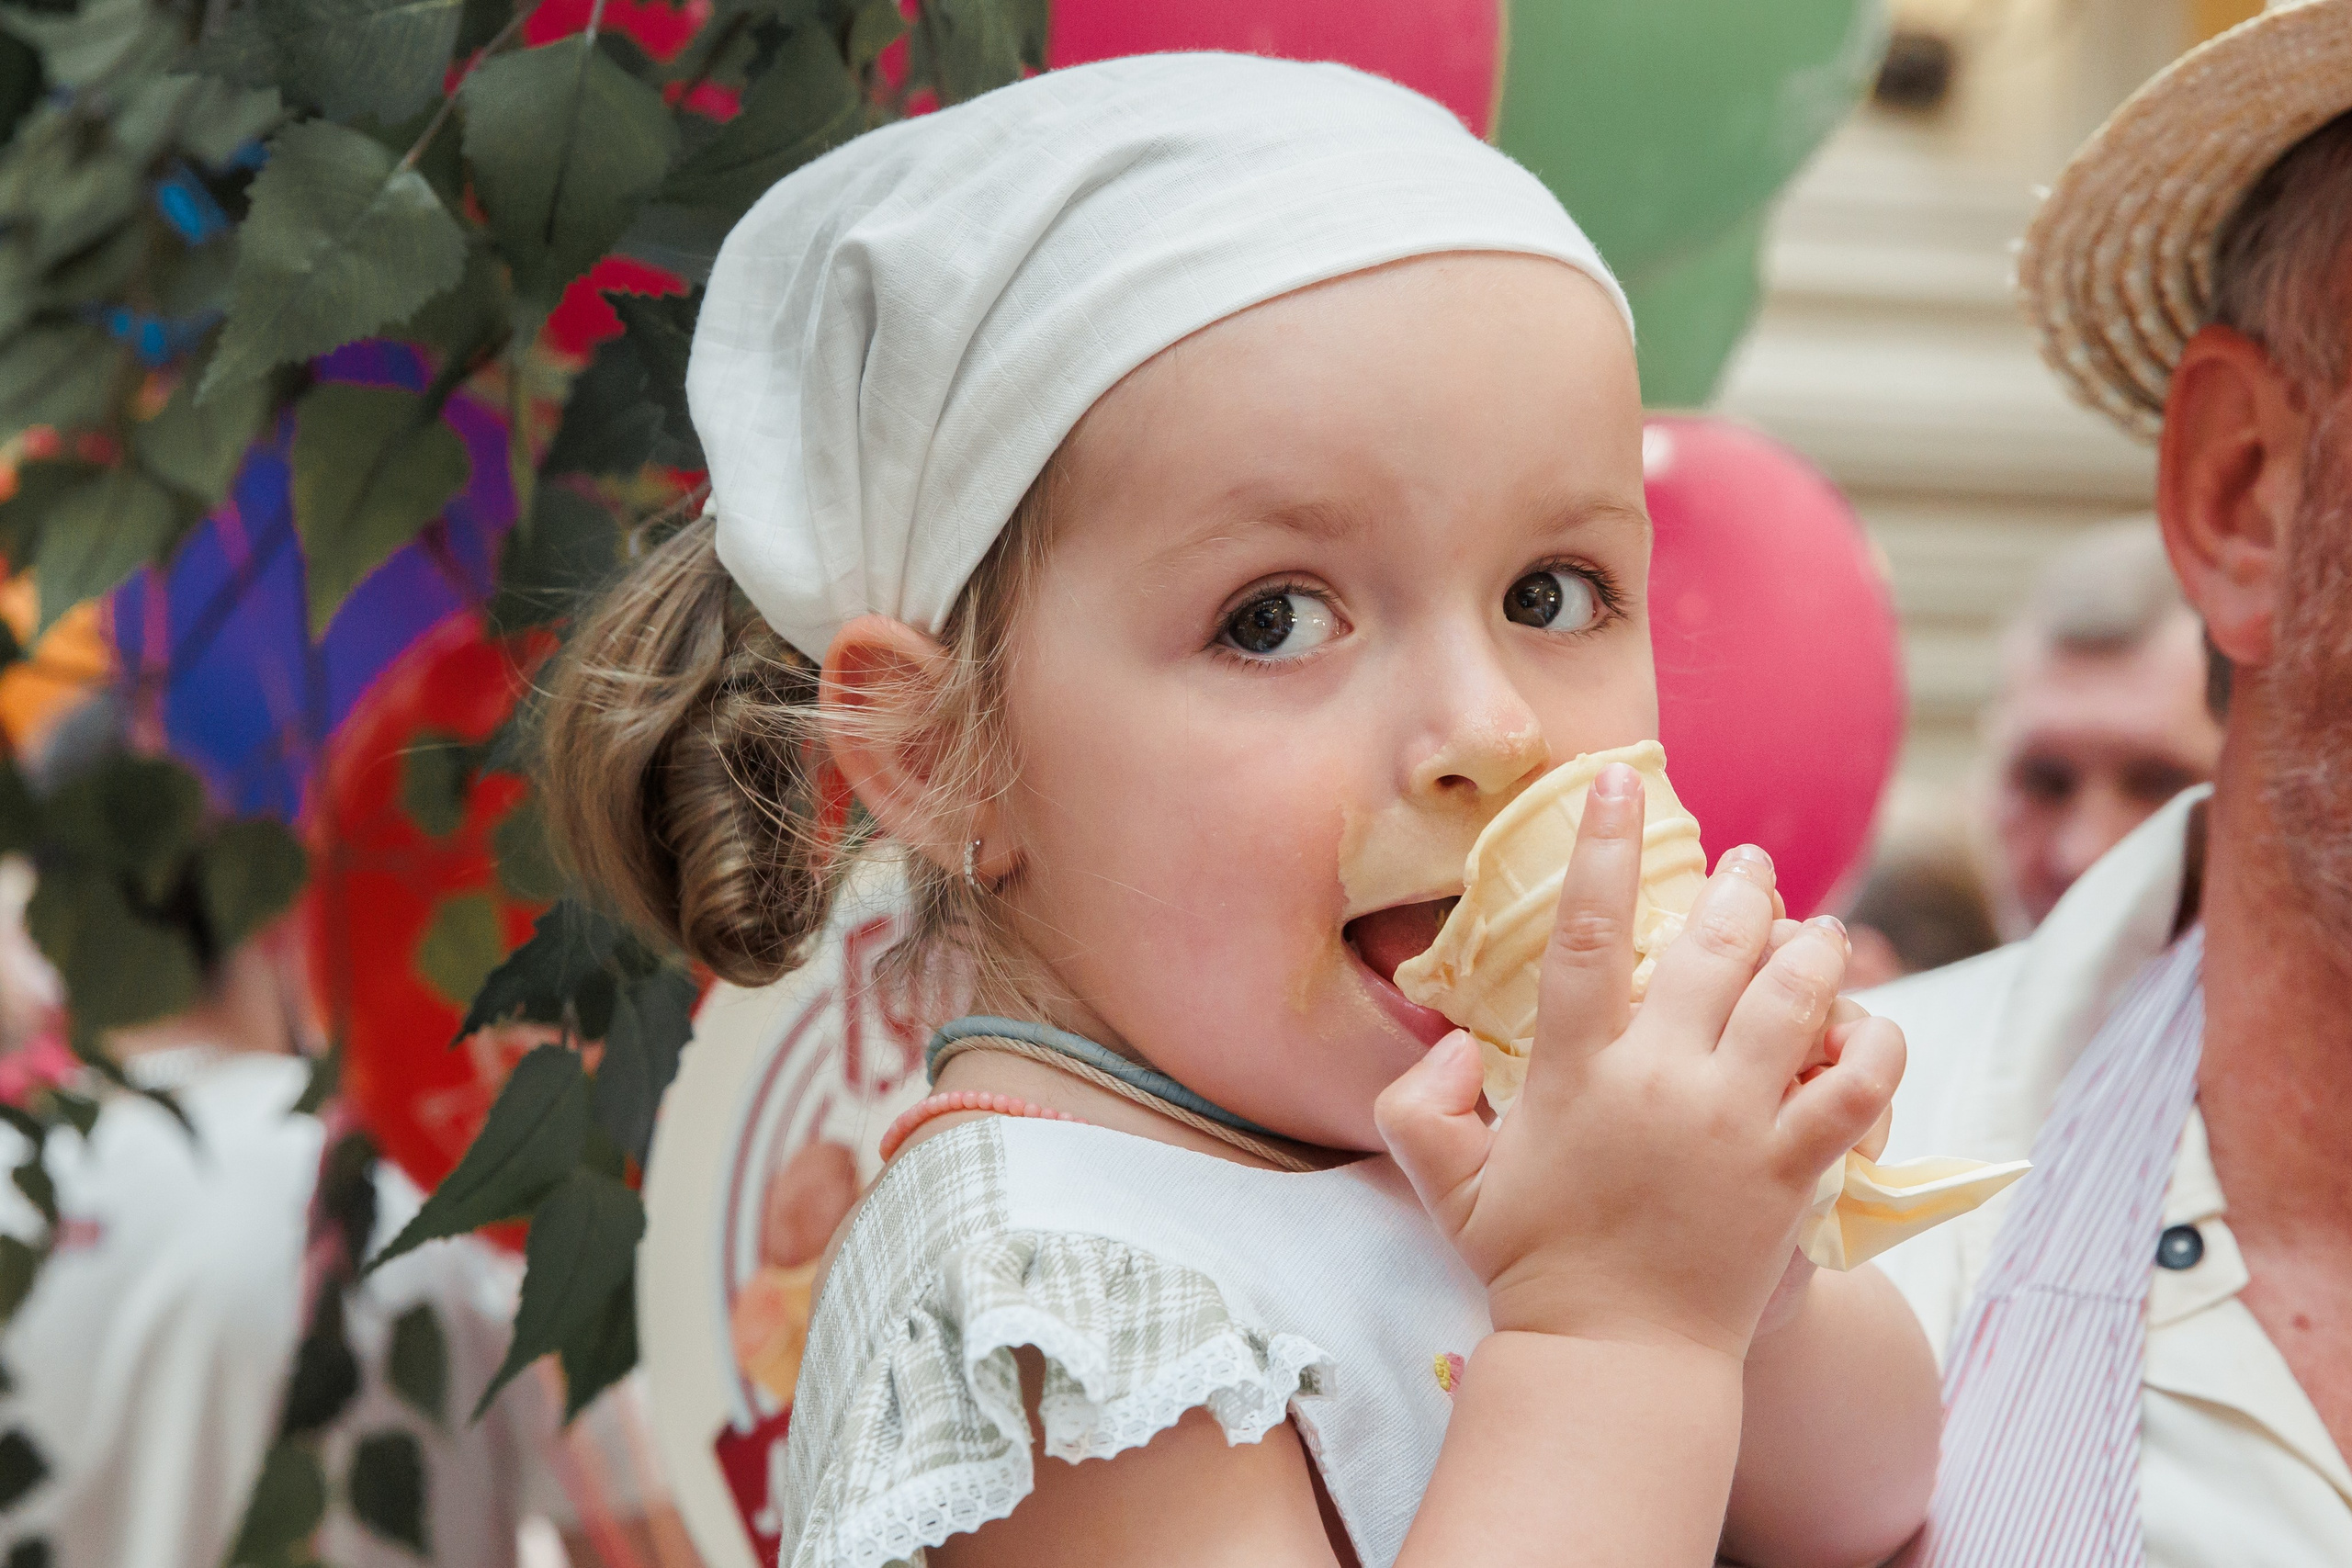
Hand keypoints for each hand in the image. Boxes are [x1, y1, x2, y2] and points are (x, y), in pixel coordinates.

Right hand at [1376, 764, 1903, 1358]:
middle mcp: (1660, 1079)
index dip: (1602, 845)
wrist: (1616, 1356)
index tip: (1617, 780)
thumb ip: (1420, 1101)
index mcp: (1575, 1070)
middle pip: (1714, 944)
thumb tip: (1455, 1042)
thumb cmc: (1528, 1264)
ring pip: (1794, 996)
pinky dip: (1874, 1043)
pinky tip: (1866, 1026)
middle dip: (1740, 887)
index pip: (1586, 930)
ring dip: (1811, 945)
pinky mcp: (1793, 1169)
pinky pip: (1857, 1084)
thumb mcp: (1444, 1182)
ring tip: (1815, 928)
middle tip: (1750, 865)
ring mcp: (1735, 1122)